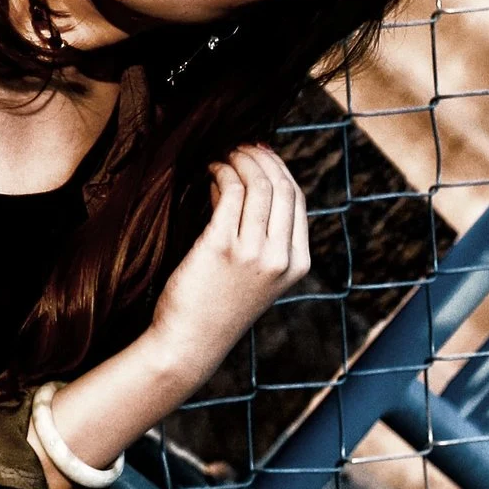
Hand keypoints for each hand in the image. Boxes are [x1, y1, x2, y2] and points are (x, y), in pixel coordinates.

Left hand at [145, 143, 310, 376]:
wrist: (190, 343)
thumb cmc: (216, 307)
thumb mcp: (256, 276)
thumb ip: (264, 238)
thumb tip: (253, 183)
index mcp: (297, 263)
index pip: (297, 200)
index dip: (279, 169)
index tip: (259, 154)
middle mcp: (281, 257)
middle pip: (282, 187)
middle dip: (261, 158)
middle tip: (239, 145)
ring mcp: (255, 252)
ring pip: (257, 185)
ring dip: (239, 161)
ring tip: (221, 156)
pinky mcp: (223, 247)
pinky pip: (230, 192)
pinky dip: (221, 173)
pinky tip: (209, 172)